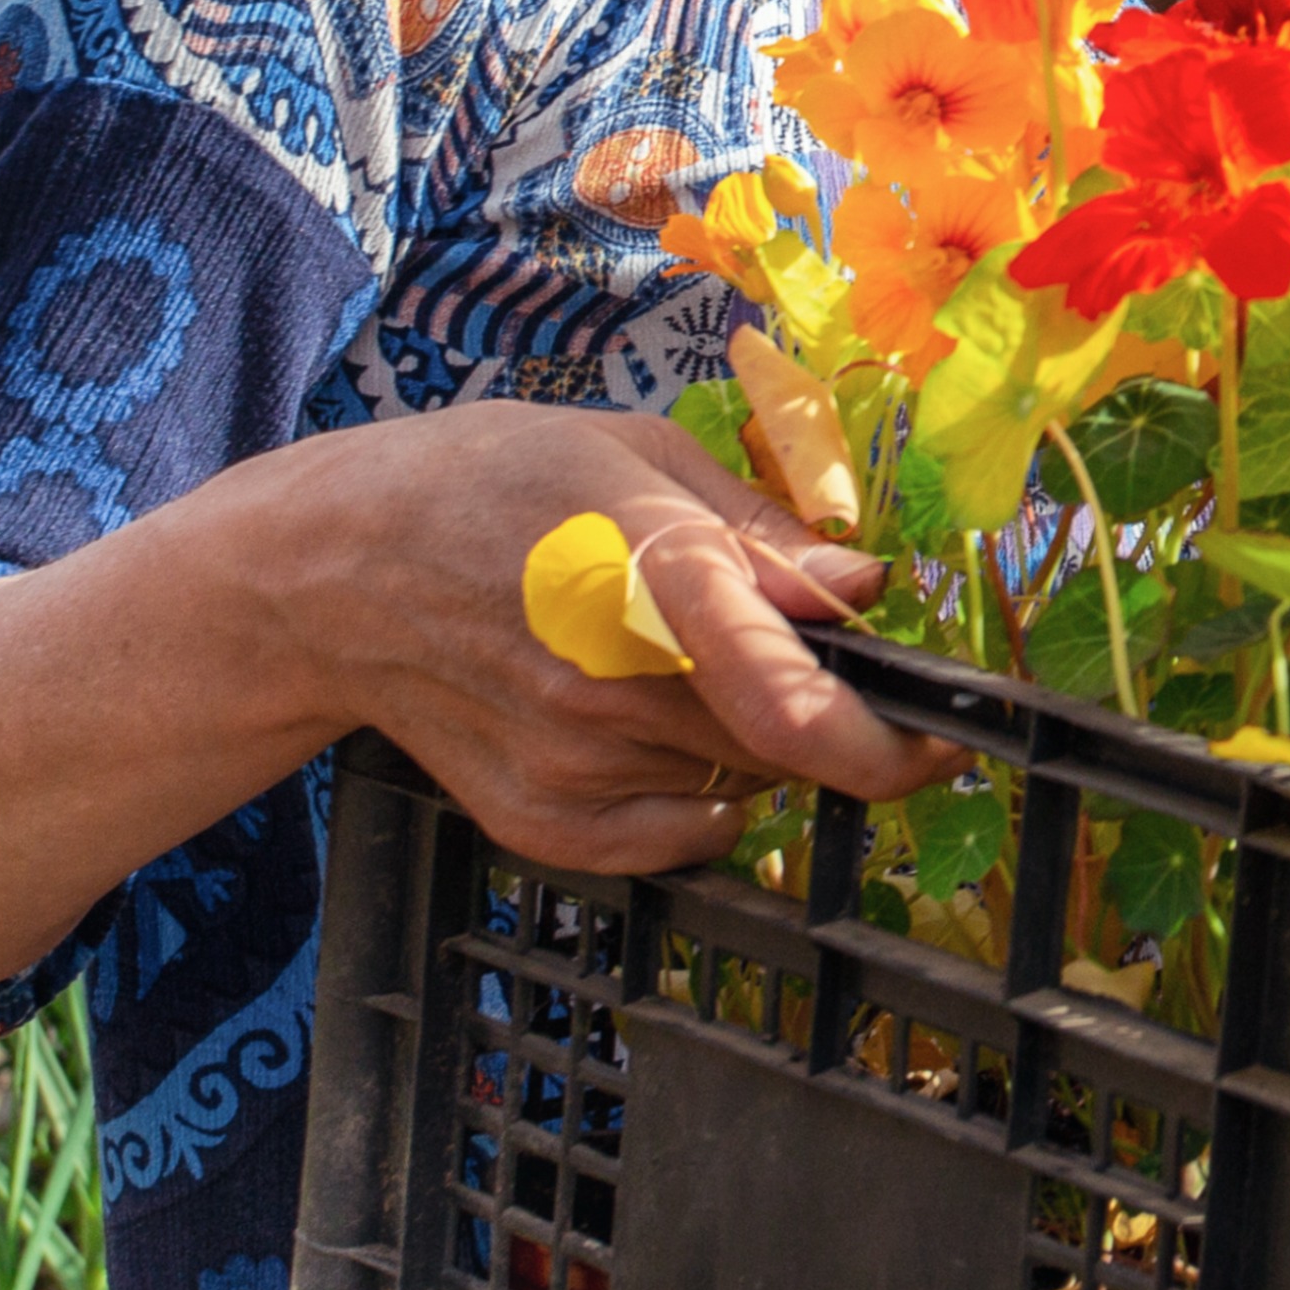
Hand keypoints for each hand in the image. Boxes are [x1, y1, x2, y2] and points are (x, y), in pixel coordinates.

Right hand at [0, 399, 965, 988]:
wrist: (339, 572)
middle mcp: (616, 690)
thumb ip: (760, 534)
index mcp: (650, 580)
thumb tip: (862, 588)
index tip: (950, 744)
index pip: (795, 704)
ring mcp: (575, 771)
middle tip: (807, 653)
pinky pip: (681, 833)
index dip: (893, 746)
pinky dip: (701, 792)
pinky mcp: (545, 826)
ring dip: (753, 736)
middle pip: (788, 745)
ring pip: (740, 782)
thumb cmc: (497, 483)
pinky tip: (653, 722)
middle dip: (831, 709)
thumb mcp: (636, 456)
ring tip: (680, 655)